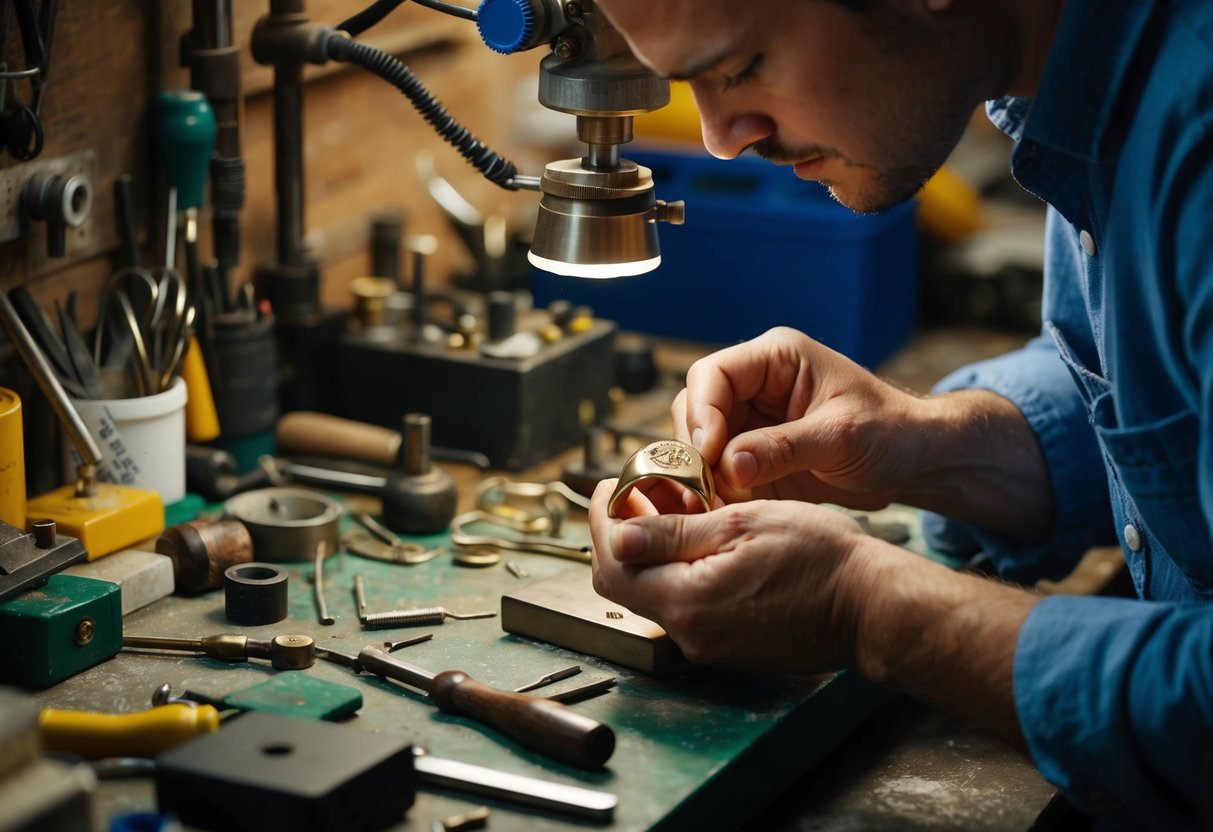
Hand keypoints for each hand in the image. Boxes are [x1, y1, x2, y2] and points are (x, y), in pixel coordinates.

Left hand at [589, 477, 879, 673]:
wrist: (871, 608)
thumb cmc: (820, 559)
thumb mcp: (741, 525)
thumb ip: (673, 534)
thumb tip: (615, 536)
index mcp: (686, 602)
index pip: (610, 566)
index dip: (601, 522)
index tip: (610, 487)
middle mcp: (690, 634)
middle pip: (626, 584)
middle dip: (622, 536)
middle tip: (639, 495)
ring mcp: (710, 645)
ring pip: (656, 594)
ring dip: (654, 553)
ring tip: (676, 509)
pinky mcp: (730, 646)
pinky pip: (687, 608)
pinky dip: (681, 573)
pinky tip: (704, 542)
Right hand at [672, 326, 924, 508]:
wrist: (912, 462)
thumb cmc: (888, 432)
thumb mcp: (840, 437)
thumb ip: (783, 448)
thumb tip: (729, 465)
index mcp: (776, 360)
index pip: (713, 375)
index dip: (701, 412)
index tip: (708, 453)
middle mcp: (755, 386)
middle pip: (695, 408)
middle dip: (696, 447)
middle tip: (709, 486)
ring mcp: (750, 421)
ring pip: (698, 443)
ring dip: (703, 474)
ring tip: (721, 502)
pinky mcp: (752, 455)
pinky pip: (717, 471)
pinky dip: (717, 492)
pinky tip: (728, 511)